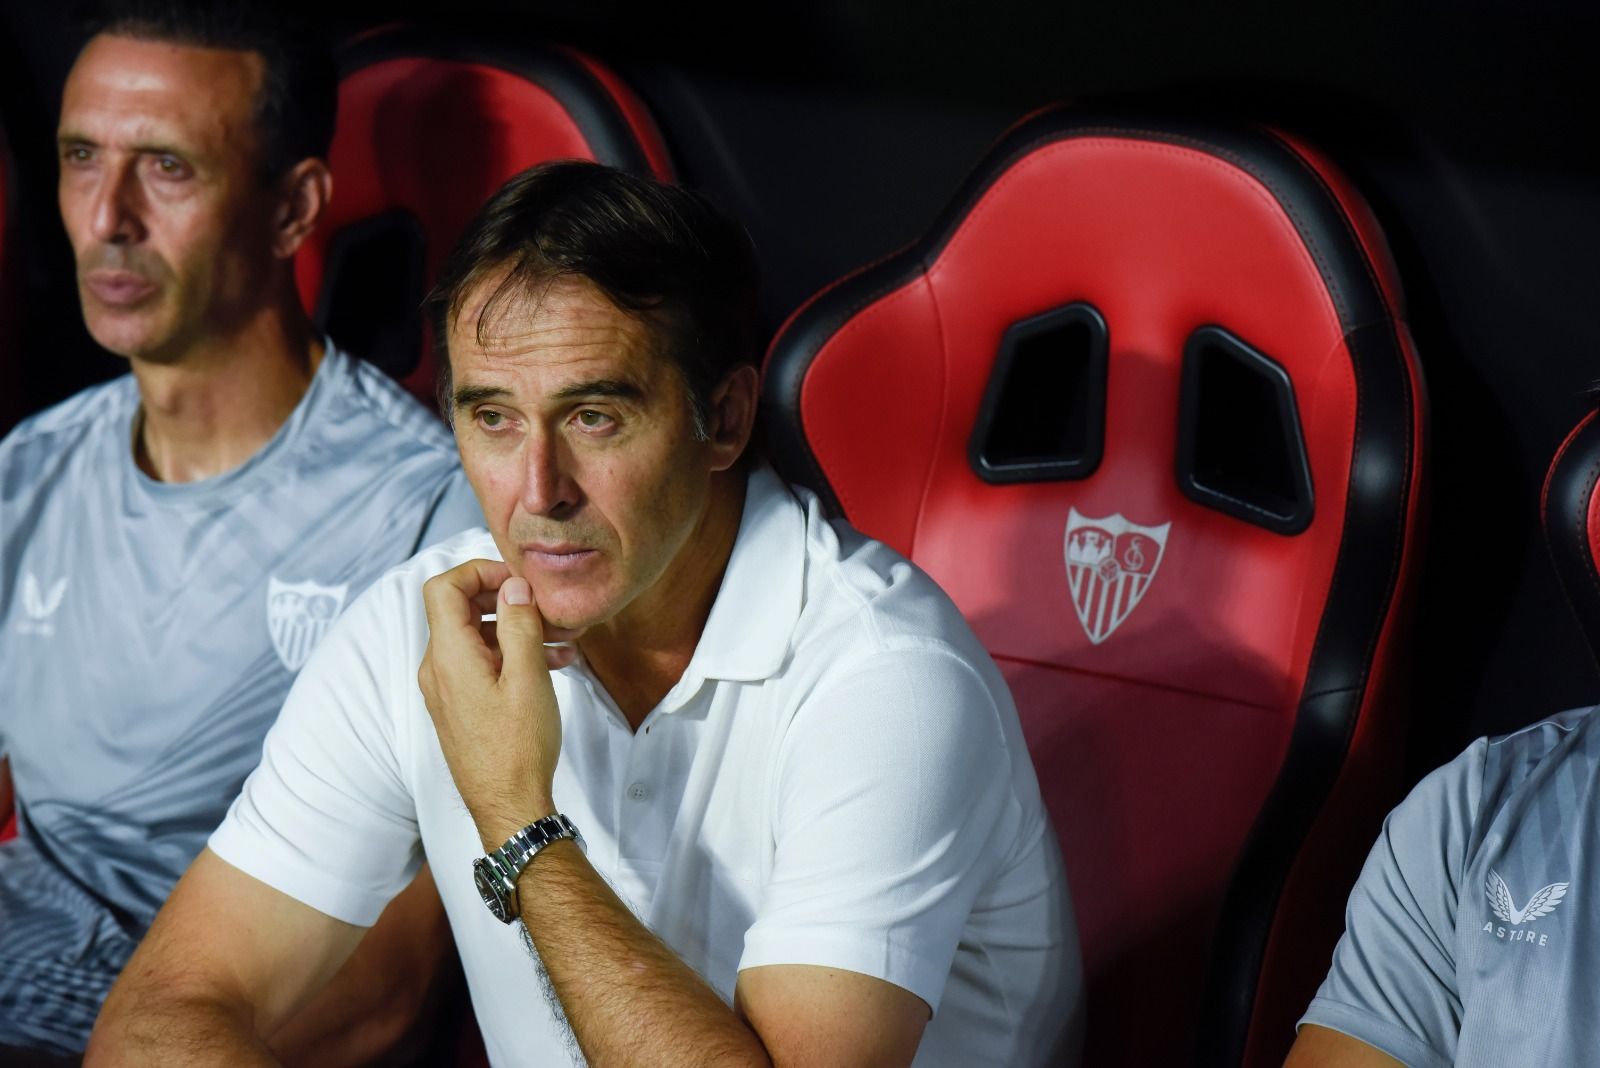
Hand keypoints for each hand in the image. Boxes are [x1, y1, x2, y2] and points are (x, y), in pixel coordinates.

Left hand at [418, 559, 577, 850]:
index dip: (480, 571)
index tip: (519, 581)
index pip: (444, 587)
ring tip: (563, 638)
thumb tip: (513, 585)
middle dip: (507, 600)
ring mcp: (448, 688)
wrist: (509, 806)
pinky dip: (512, 654)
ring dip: (517, 629)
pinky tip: (552, 662)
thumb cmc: (519, 747)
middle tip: (548, 608)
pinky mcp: (461, 705)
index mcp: (449, 655)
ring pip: (477, 637)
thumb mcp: (528, 677)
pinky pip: (482, 664)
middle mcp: (438, 668)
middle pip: (461, 609)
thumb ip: (518, 624)